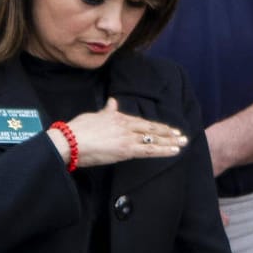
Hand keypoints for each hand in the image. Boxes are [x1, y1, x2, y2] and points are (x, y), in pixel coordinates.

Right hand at [51, 98, 189, 169]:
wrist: (69, 141)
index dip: (157, 127)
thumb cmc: (78, 129)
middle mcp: (126, 126)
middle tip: (182, 135)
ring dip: (170, 141)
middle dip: (168, 133)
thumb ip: (107, 110)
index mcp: (119, 117)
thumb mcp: (95, 116)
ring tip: (182, 142)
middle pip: (152, 130)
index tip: (168, 129)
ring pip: (154, 140)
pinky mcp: (126, 150)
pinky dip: (164, 151)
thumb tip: (112, 101)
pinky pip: (149, 151)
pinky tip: (174, 151)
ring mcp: (128, 138)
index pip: (142, 123)